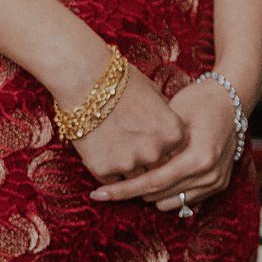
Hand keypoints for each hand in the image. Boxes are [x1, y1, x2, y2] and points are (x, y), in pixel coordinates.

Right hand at [68, 64, 187, 185]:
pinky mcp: (103, 170)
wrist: (86, 81)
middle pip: (156, 167)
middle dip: (147, 159)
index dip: (163, 147)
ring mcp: (130, 163)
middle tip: (133, 144)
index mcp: (174, 133)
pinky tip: (103, 151)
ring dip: (128, 167)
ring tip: (116, 144)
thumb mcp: (157, 97)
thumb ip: (165, 121)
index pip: (175, 152)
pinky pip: (111, 180)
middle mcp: (155, 152)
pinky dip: (108, 171)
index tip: (153, 140)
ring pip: (134, 177)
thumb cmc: (123, 83)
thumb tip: (167, 133)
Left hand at [91, 80, 238, 212]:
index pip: (152, 183)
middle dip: (134, 191)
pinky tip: (160, 175)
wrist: (232, 99)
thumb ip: (153, 145)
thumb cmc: (199, 100)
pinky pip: (184, 200)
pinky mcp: (218, 185)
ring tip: (142, 172)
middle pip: (158, 197)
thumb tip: (125, 166)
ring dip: (152, 193)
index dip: (122, 190)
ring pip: (169, 203)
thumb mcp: (172, 116)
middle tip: (113, 180)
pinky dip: (168, 192)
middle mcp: (210, 175)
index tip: (97, 195)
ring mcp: (216, 182)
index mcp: (199, 157)